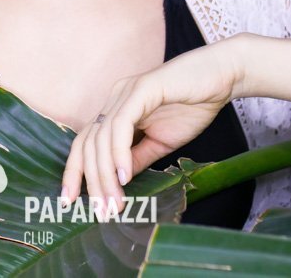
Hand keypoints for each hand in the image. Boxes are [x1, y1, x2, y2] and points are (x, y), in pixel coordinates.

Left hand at [60, 37, 242, 219]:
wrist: (221, 77)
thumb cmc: (192, 105)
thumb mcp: (160, 142)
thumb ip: (137, 158)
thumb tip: (118, 181)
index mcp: (116, 111)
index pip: (85, 143)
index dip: (74, 171)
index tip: (69, 201)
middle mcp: (114, 99)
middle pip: (88, 143)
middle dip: (90, 181)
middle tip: (101, 211)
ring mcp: (125, 92)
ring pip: (102, 137)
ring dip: (106, 174)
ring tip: (115, 202)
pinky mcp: (142, 89)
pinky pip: (122, 124)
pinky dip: (120, 151)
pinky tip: (125, 175)